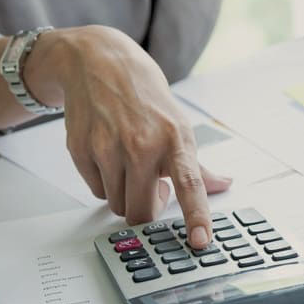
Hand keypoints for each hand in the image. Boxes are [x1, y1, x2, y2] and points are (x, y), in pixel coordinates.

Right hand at [24, 25, 230, 247]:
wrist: (99, 63)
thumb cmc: (145, 96)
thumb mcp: (178, 125)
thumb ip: (197, 166)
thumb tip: (223, 185)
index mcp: (174, 139)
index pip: (190, 184)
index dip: (196, 216)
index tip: (200, 241)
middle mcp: (141, 145)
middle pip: (141, 212)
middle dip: (147, 208)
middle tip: (153, 187)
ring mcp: (108, 148)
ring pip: (116, 205)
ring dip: (124, 194)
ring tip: (129, 165)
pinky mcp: (81, 150)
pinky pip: (95, 190)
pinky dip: (104, 182)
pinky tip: (108, 155)